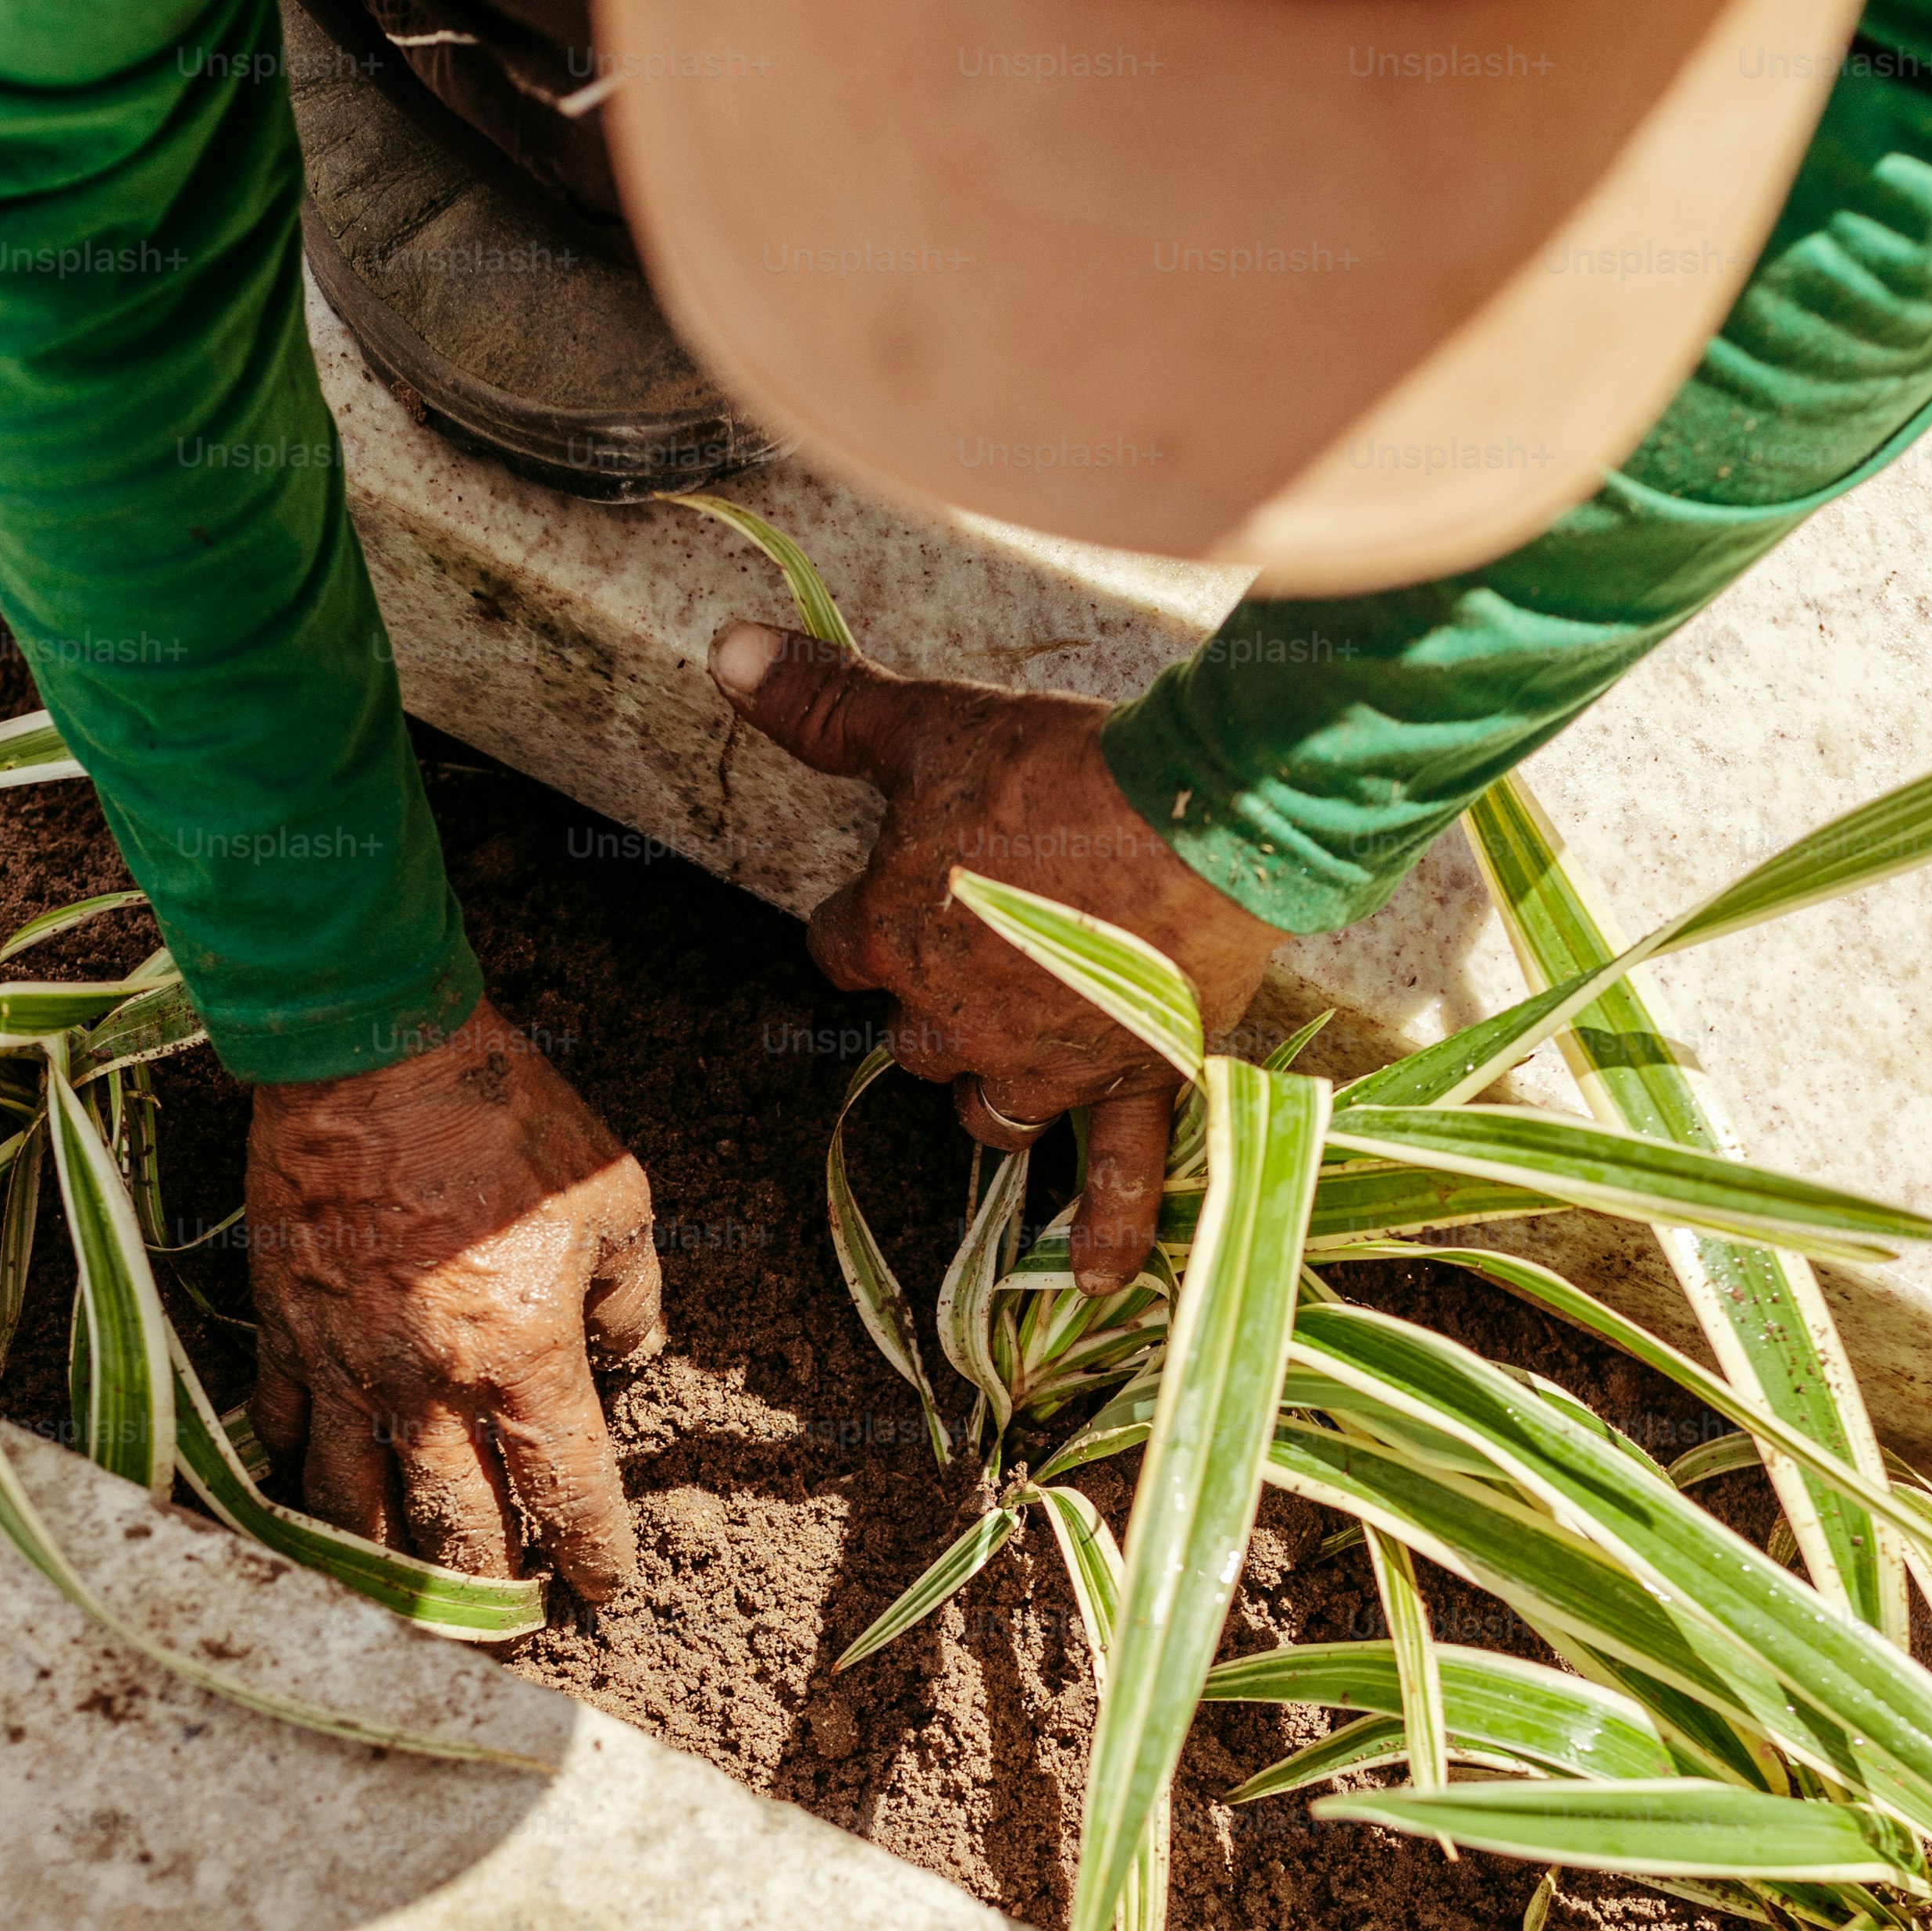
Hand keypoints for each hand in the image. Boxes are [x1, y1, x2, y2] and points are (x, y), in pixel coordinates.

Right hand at [245, 1005, 661, 1603]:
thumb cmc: (507, 1119)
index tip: (603, 1591)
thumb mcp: (616, 1202)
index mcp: (525, 1360)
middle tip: (509, 1622)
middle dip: (490, 1590)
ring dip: (385, 1565)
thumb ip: (632, 1296)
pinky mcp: (285, 1327)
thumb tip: (633, 1354)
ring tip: (407, 1604)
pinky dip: (296, 1470)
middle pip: (458, 1530)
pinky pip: (280, 1427)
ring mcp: (345, 1364)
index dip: (592, 1555)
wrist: (372, 1052)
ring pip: (357, 1505)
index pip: (568, 1493)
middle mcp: (431, 1385)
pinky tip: (310, 1494)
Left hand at [711, 622, 1284, 1293]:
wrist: (1202, 814)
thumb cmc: (1062, 768)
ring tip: (1007, 1063)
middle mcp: (954, 1017)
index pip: (840, 946)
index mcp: (893, 933)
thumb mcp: (931, 725)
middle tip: (980, 948)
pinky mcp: (1130, 1077)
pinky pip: (1115, 1174)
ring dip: (988, 1092)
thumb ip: (826, 705)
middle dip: (933, 1002)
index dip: (865, 918)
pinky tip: (1100, 1277)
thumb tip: (729, 653)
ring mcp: (1042, 1061)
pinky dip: (1109, 1228)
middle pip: (912, 1035)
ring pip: (987, 1109)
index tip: (897, 888)